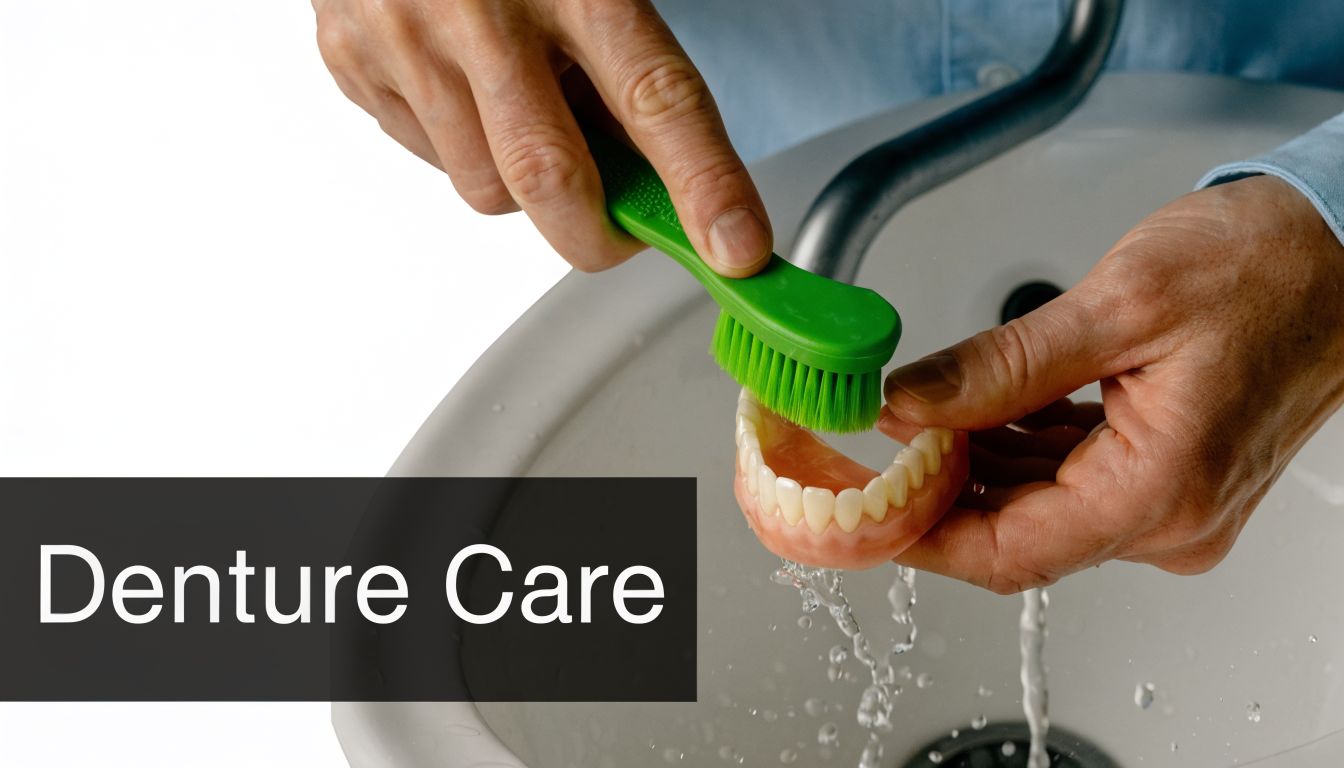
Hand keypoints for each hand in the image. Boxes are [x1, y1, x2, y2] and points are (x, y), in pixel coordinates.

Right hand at [311, 0, 771, 274]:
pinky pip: (432, 162)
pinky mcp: (354, 65)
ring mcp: (405, 39)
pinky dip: (466, 150)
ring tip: (525, 111)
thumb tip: (660, 186)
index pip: (655, 98)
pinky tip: (467, 90)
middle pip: (552, 178)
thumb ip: (626, 70)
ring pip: (486, 189)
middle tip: (625, 232)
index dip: (704, 184)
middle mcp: (481, 10)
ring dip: (522, 183)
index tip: (738, 248)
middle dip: (600, 234)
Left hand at [883, 175, 1343, 592]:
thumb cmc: (1268, 267)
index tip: (856, 509)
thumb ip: (999, 367)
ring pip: (1037, 508)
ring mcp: (1172, 504)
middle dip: (931, 496)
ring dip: (968, 468)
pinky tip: (975, 411)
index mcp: (1162, 491)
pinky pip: (1069, 481)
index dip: (919, 537)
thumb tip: (905, 406)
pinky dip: (1014, 452)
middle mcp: (1171, 519)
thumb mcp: (1117, 306)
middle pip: (1016, 535)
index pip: (1009, 552)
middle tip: (861, 455)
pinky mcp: (1167, 476)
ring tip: (908, 419)